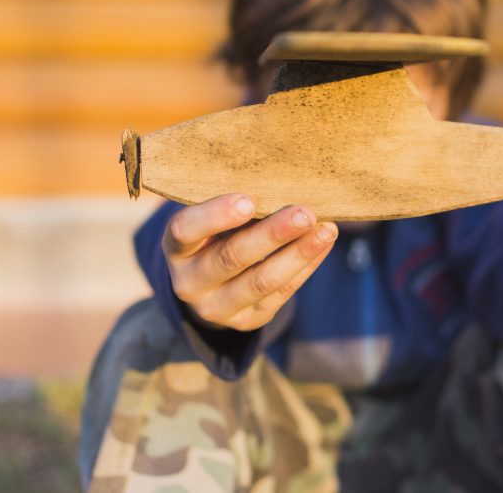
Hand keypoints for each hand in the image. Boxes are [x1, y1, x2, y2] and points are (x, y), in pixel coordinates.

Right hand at [163, 194, 337, 330]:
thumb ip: (235, 205)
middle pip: (232, 257)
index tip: (248, 200)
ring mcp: (217, 307)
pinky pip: (281, 294)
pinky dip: (306, 266)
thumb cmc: (214, 235)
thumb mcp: (209, 220)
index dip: (215, 216)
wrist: (208, 288)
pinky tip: (323, 243)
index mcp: (176, 248)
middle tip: (305, 213)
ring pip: (262, 281)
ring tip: (326, 230)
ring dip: (298, 253)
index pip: (185, 231)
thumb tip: (283, 182)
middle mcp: (190, 282)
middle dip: (272, 234)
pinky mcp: (247, 320)